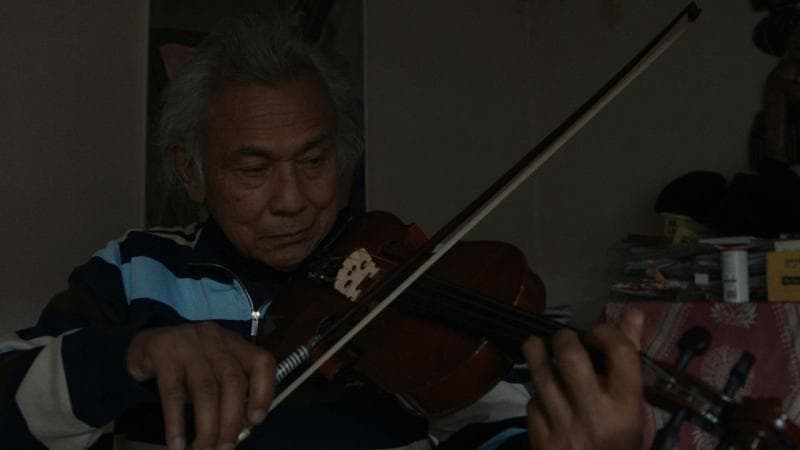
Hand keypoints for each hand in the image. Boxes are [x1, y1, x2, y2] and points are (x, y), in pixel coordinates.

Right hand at [126, 322, 275, 449]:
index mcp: (235, 344)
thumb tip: (240, 429)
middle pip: (232, 382)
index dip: (263, 392)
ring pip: (205, 391)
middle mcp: (216, 340)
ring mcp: (189, 344)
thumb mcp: (214, 372)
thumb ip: (229, 394)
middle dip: (231, 421)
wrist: (145, 345)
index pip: (261, 362)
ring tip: (204, 449)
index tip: (256, 421)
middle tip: (225, 448)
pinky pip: (172, 394)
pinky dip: (176, 423)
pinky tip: (177, 444)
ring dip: (207, 427)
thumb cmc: (187, 364)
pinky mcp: (163, 353)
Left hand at [522, 308, 643, 449]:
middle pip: (571, 358)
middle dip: (563, 338)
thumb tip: (634, 314)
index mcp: (626, 409)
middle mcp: (594, 416)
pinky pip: (532, 403)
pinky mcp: (539, 438)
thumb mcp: (634, 410)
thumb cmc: (620, 446)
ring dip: (536, 354)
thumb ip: (629, 362)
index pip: (619, 354)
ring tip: (538, 347)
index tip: (597, 334)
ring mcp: (563, 428)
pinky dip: (537, 394)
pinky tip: (543, 394)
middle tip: (564, 338)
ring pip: (541, 375)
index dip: (607, 332)